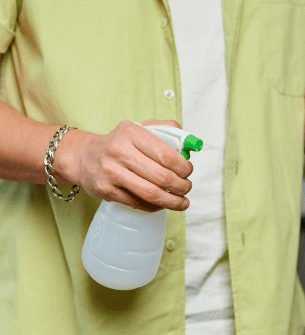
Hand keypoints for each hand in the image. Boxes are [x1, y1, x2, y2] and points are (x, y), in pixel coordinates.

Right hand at [62, 119, 192, 211]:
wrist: (83, 156)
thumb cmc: (118, 143)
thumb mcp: (139, 127)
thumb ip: (166, 130)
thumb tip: (191, 144)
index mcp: (132, 133)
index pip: (167, 155)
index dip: (184, 167)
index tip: (188, 172)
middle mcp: (119, 152)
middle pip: (162, 177)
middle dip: (181, 186)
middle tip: (187, 188)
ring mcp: (111, 173)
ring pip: (151, 194)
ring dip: (172, 201)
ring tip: (182, 202)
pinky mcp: (106, 191)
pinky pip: (138, 203)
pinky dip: (154, 206)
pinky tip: (162, 204)